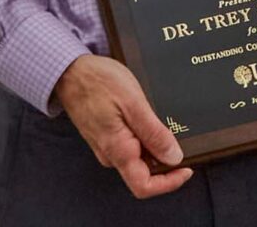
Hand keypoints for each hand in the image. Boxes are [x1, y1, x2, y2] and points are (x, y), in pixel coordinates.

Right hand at [53, 53, 193, 198]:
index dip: (169, 182)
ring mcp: (107, 146)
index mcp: (118, 150)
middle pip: (144, 173)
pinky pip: (130, 145)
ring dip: (155, 146)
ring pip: (138, 158)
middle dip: (165, 161)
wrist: (70, 71)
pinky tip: (149, 117)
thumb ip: (153, 133)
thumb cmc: (98, 82)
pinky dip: (145, 136)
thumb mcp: (133, 103)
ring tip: (164, 121)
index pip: (144, 186)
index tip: (187, 168)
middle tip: (181, 138)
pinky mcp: (106, 135)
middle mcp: (111, 154)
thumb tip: (174, 157)